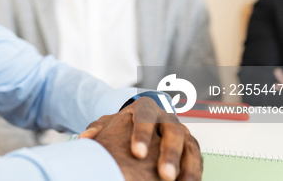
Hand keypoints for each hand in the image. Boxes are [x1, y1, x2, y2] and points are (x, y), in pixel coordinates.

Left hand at [79, 97, 201, 180]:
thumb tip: (84, 139)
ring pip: (190, 146)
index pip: (145, 117)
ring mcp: (182, 131)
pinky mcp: (191, 146)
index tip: (137, 154)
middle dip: (170, 154)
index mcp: (146, 108)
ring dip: (188, 167)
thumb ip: (98, 128)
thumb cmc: (125, 124)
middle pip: (173, 132)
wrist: (143, 121)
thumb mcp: (111, 122)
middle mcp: (167, 117)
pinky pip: (197, 159)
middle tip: (165, 176)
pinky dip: (194, 173)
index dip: (142, 135)